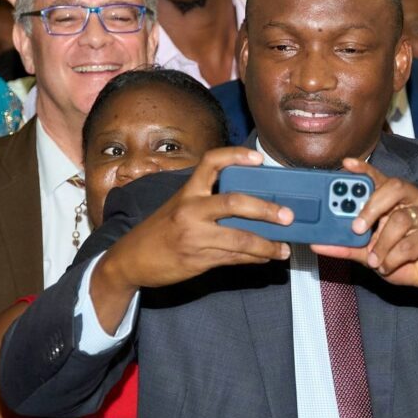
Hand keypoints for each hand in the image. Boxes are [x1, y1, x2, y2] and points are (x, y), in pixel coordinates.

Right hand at [99, 146, 293, 292]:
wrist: (129, 261)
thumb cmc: (158, 231)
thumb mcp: (177, 207)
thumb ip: (207, 203)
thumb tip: (248, 204)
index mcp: (187, 192)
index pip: (211, 163)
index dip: (236, 156)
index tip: (259, 159)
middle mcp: (191, 210)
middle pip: (234, 202)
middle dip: (265, 209)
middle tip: (288, 216)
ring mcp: (195, 236)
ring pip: (240, 238)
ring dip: (267, 245)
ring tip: (284, 249)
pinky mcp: (198, 260)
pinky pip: (234, 258)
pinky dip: (254, 258)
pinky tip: (266, 258)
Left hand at [311, 158, 417, 296]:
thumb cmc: (405, 256)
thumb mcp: (370, 252)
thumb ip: (347, 246)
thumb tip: (318, 244)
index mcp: (395, 199)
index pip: (379, 178)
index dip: (363, 169)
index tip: (347, 164)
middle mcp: (412, 200)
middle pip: (393, 188)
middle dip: (371, 207)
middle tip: (356, 228)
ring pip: (399, 220)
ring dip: (382, 244)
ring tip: (374, 259)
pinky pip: (409, 244)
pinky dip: (393, 258)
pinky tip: (388, 265)